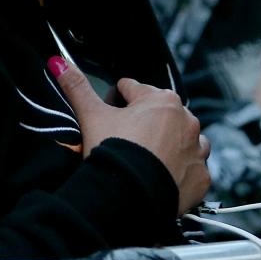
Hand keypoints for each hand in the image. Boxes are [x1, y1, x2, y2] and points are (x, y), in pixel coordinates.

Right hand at [49, 56, 210, 213]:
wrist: (128, 197)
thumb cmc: (113, 152)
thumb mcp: (91, 116)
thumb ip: (77, 87)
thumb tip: (59, 62)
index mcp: (161, 99)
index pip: (133, 90)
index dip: (116, 102)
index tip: (109, 117)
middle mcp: (186, 120)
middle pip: (161, 114)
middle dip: (145, 124)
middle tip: (125, 143)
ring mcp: (197, 149)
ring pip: (184, 140)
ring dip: (170, 145)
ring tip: (147, 159)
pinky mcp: (201, 176)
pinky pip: (193, 169)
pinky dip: (181, 172)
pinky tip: (163, 178)